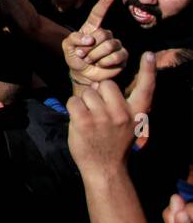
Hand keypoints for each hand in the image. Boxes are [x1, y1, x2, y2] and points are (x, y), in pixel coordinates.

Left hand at [62, 0, 128, 93]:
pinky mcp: (122, 56)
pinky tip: (101, 64)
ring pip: (110, 45)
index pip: (97, 14)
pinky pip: (117, 56)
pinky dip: (106, 62)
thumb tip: (89, 38)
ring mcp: (115, 44)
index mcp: (91, 28)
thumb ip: (74, 38)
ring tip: (90, 60)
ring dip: (96, 55)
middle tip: (83, 55)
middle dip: (90, 47)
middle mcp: (105, 34)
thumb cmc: (75, 57)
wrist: (82, 74)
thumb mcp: (67, 46)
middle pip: (103, 34)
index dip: (103, 4)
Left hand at [66, 51, 155, 177]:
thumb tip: (98, 83)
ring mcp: (103, 118)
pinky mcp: (84, 121)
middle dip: (98, 93)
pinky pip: (73, 101)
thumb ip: (118, 103)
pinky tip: (79, 120)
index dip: (149, 70)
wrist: (104, 168)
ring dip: (84, 102)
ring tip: (90, 120)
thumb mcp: (127, 124)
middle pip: (105, 84)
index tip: (149, 54)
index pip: (146, 88)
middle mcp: (122, 114)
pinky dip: (72, 108)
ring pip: (87, 92)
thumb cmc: (112, 142)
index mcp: (136, 114)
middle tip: (99, 113)